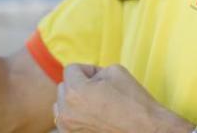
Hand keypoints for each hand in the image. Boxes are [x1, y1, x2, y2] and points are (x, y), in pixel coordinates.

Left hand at [53, 64, 192, 132]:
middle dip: (80, 86)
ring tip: (97, 108)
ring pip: (62, 105)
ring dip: (74, 103)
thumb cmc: (135, 103)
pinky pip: (66, 122)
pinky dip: (76, 119)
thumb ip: (93, 70)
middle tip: (102, 94)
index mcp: (74, 91)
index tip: (104, 80)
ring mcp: (67, 129)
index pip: (71, 69)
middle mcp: (66, 112)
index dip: (88, 70)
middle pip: (64, 87)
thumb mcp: (115, 71)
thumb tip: (84, 76)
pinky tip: (94, 120)